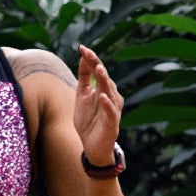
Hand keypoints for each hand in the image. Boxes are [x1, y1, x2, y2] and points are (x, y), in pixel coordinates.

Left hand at [73, 45, 122, 167]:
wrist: (92, 147)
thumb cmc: (88, 121)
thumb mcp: (82, 95)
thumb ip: (84, 77)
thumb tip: (83, 56)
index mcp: (103, 89)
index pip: (98, 70)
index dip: (91, 59)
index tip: (82, 47)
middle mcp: (111, 97)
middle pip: (104, 78)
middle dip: (97, 65)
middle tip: (90, 54)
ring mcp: (113, 110)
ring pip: (110, 92)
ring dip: (105, 80)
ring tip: (99, 69)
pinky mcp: (112, 124)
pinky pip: (111, 112)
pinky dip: (107, 104)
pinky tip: (102, 96)